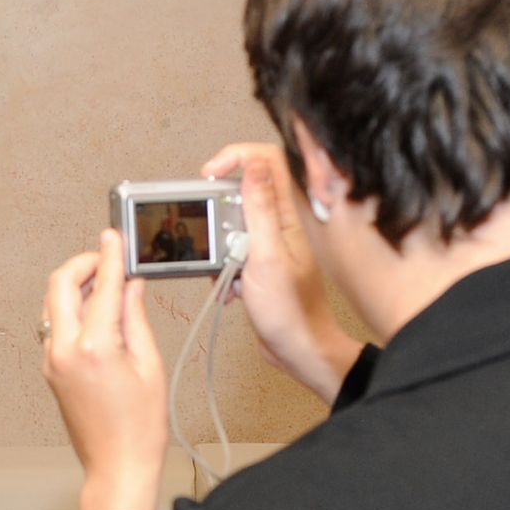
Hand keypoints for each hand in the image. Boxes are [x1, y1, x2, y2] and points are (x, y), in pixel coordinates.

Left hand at [42, 229, 168, 509]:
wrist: (116, 467)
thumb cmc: (139, 427)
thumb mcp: (149, 365)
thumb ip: (136, 318)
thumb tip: (131, 286)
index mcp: (94, 346)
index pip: (103, 285)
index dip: (111, 255)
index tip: (115, 236)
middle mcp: (64, 349)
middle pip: (61, 283)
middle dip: (83, 263)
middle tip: (107, 258)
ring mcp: (52, 360)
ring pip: (53, 303)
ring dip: (76, 285)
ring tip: (107, 285)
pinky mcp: (51, 370)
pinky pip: (55, 325)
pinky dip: (73, 309)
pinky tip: (97, 313)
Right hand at [203, 143, 362, 404]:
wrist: (299, 351)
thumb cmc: (291, 312)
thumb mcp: (267, 256)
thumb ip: (260, 209)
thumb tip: (252, 167)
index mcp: (287, 216)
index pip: (264, 161)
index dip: (234, 158)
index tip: (209, 175)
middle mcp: (280, 225)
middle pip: (242, 191)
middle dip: (219, 212)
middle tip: (214, 236)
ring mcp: (270, 244)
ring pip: (233, 225)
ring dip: (219, 245)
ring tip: (225, 267)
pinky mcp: (259, 264)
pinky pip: (232, 253)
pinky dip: (223, 267)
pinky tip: (230, 286)